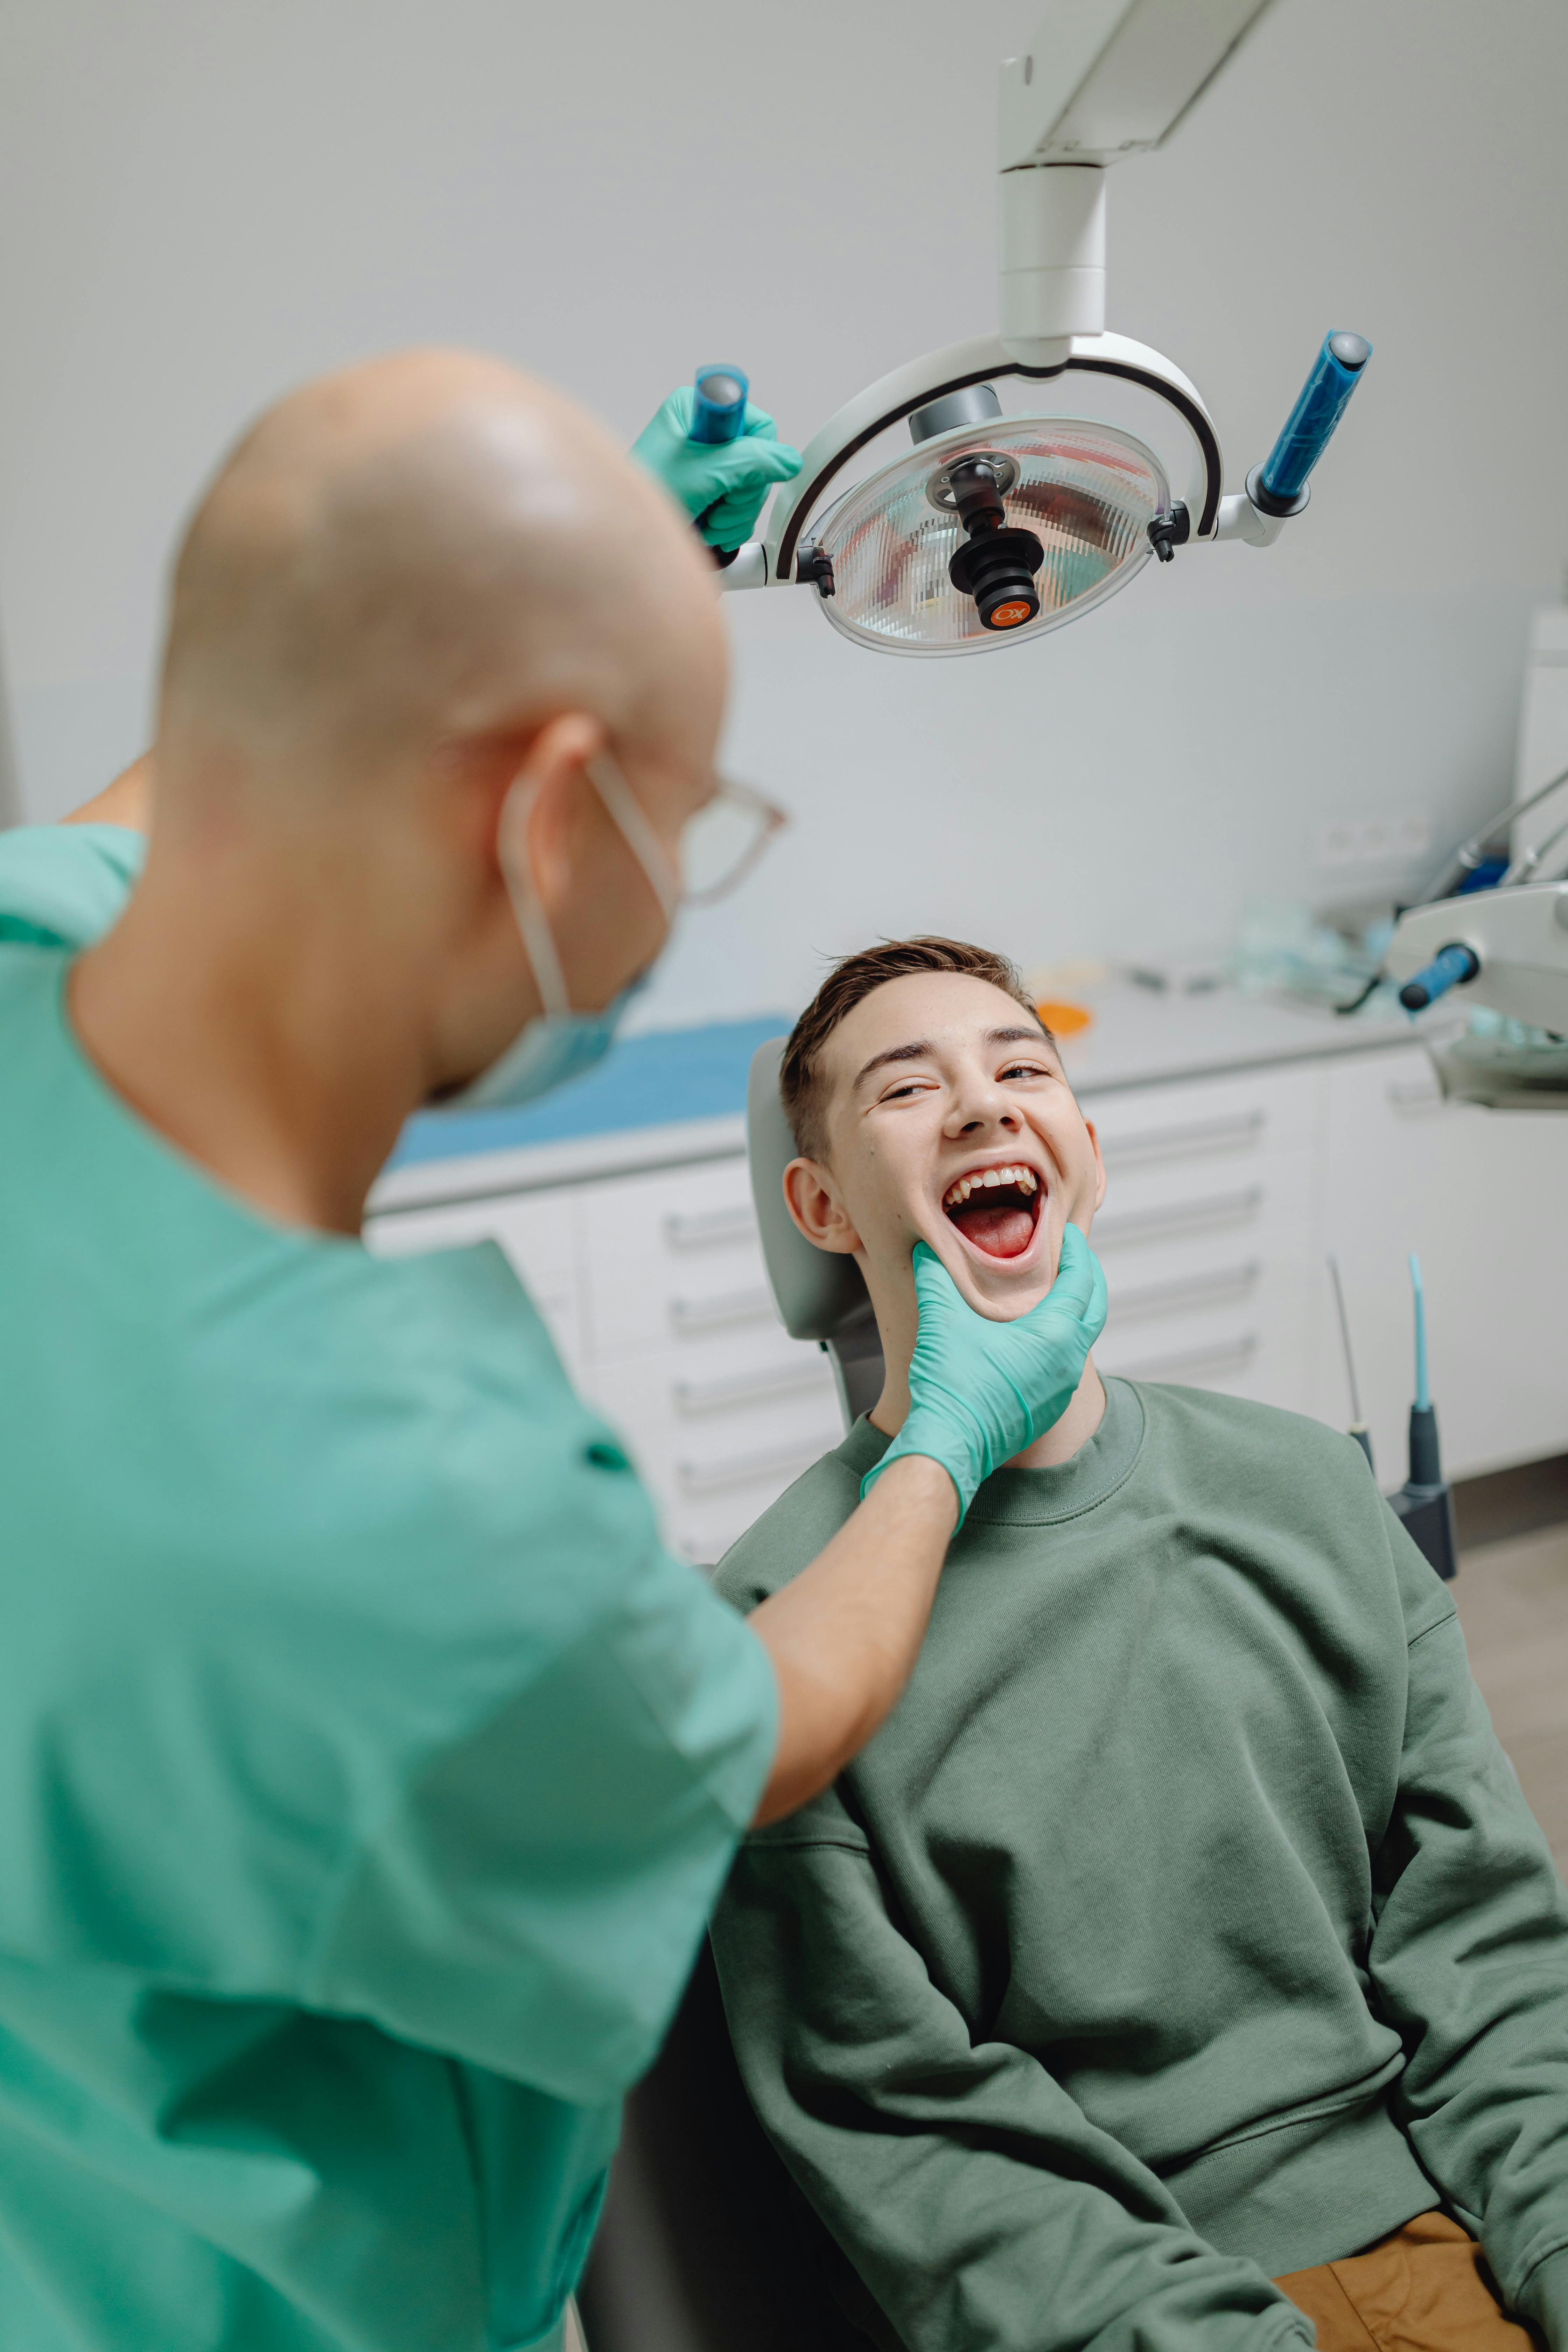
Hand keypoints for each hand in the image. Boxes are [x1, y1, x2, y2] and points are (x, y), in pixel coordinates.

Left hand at [631, 388, 802, 549]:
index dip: (754, 456)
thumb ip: (750, 462)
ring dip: (734, 515)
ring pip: (751, 489)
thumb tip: (787, 460)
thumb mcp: (702, 475)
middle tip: (717, 506)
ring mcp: (707, 465)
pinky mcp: (710, 492)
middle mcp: (704, 434)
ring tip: (707, 521)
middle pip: (758, 462)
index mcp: (697, 410)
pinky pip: (740, 508)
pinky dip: (728, 525)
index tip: (732, 475)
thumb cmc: (645, 497)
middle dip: (741, 494)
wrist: (624, 536)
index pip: (757, 425)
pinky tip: (708, 528)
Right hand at [863, 1226, 1107, 1523]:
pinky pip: (1066, 1366)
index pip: (1081, 1281)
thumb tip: (926, 1251)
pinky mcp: (1049, 1409)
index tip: (1070, 1234)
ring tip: (1055, 1294)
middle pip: (1095, 1309)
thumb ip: (937, 1279)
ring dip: (1075, 1312)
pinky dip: (1061, 1342)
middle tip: (1077, 1259)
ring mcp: (1062, 1390)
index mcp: (1055, 1335)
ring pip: (1082, 1340)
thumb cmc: (953, 1386)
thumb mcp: (942, 1321)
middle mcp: (1068, 1362)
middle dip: (1089, 1279)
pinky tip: (1037, 1338)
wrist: (951, 1444)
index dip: (1078, 1252)